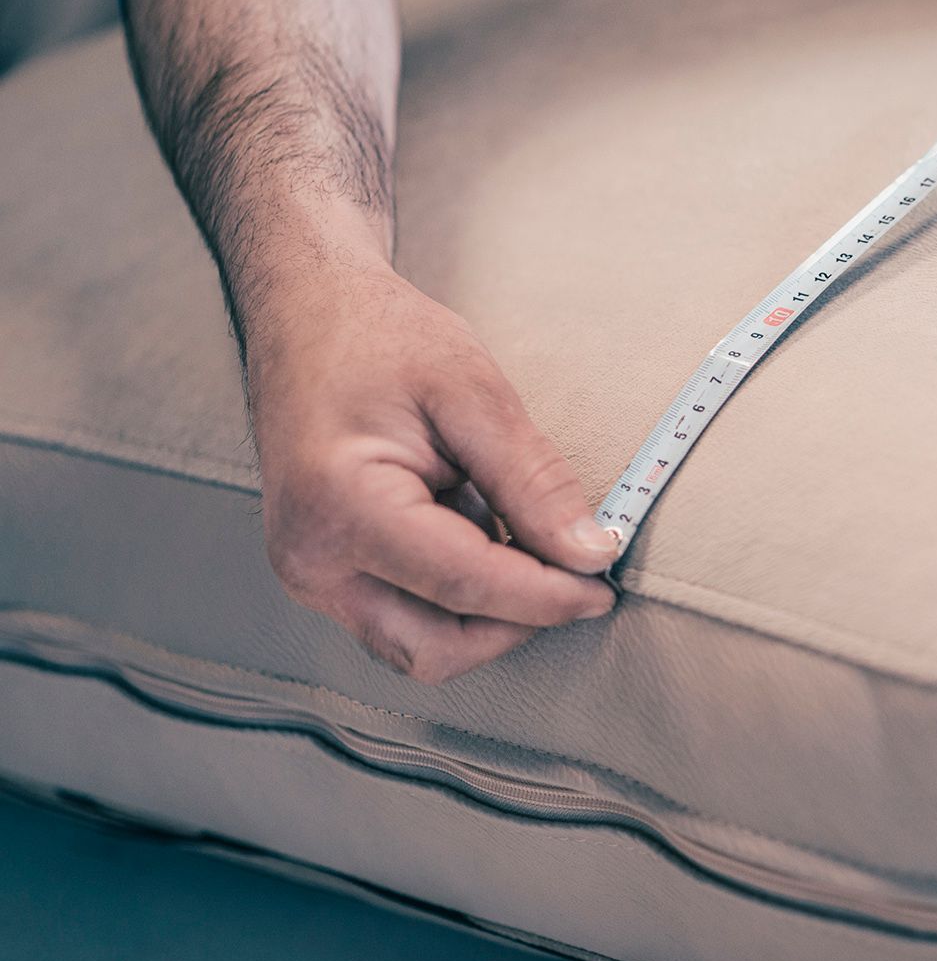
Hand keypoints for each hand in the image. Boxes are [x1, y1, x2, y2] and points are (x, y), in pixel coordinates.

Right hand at [246, 257, 618, 683]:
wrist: (307, 312)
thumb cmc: (379, 338)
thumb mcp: (473, 392)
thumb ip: (534, 480)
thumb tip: (590, 554)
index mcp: (341, 509)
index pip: (467, 587)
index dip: (549, 597)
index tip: (604, 589)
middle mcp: (312, 561)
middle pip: (437, 648)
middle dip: (515, 621)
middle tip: (573, 570)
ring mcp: (311, 575)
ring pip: (421, 646)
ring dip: (487, 612)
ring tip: (512, 532)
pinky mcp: (326, 574)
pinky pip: (406, 618)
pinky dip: (459, 598)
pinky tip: (477, 531)